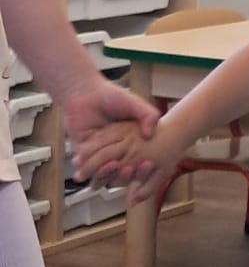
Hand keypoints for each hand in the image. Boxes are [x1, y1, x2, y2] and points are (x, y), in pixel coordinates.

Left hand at [61, 78, 162, 197]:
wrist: (86, 92)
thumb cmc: (110, 96)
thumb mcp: (135, 104)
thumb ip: (148, 115)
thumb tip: (150, 134)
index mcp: (127, 141)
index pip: (135, 161)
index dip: (141, 167)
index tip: (147, 164)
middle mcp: (112, 149)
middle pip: (118, 172)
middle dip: (124, 175)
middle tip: (129, 169)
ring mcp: (96, 151)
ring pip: (101, 173)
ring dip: (107, 174)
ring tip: (114, 165)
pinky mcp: (81, 150)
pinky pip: (84, 166)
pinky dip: (91, 169)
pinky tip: (100, 164)